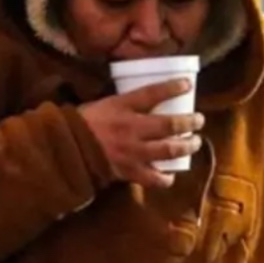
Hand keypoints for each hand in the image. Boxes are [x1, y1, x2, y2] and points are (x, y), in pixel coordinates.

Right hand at [77, 79, 204, 187]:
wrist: (64, 150)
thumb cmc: (80, 124)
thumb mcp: (101, 104)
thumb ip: (122, 103)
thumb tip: (142, 99)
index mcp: (121, 106)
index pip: (152, 92)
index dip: (173, 87)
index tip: (188, 84)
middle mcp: (132, 127)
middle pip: (170, 124)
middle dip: (190, 122)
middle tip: (199, 120)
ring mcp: (133, 151)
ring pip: (169, 150)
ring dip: (187, 146)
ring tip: (195, 143)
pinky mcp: (130, 170)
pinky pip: (153, 177)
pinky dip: (165, 178)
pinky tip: (171, 176)